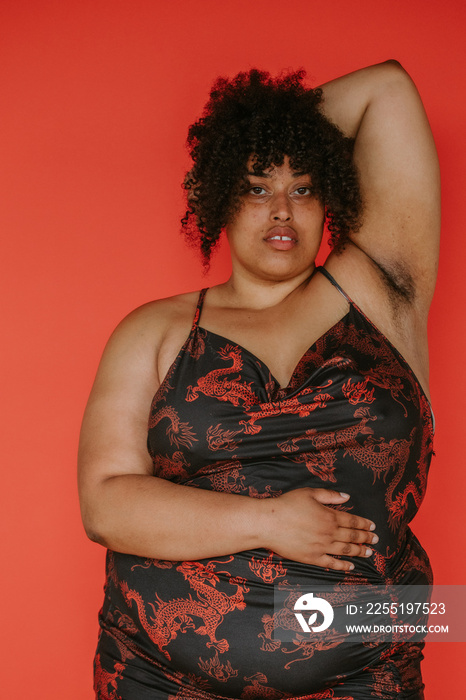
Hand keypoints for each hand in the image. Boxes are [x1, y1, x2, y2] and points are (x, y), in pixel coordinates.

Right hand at [260, 488, 376, 570]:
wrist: (269, 523)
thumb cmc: (287, 505)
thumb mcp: (309, 493)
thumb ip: (330, 495)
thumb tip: (346, 496)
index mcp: (329, 516)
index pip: (352, 521)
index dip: (364, 523)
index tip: (372, 526)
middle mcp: (329, 533)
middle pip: (352, 536)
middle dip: (366, 538)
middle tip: (376, 540)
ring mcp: (321, 547)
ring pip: (345, 550)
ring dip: (359, 551)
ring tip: (369, 552)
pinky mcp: (312, 558)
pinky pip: (332, 563)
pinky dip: (343, 565)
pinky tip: (351, 566)